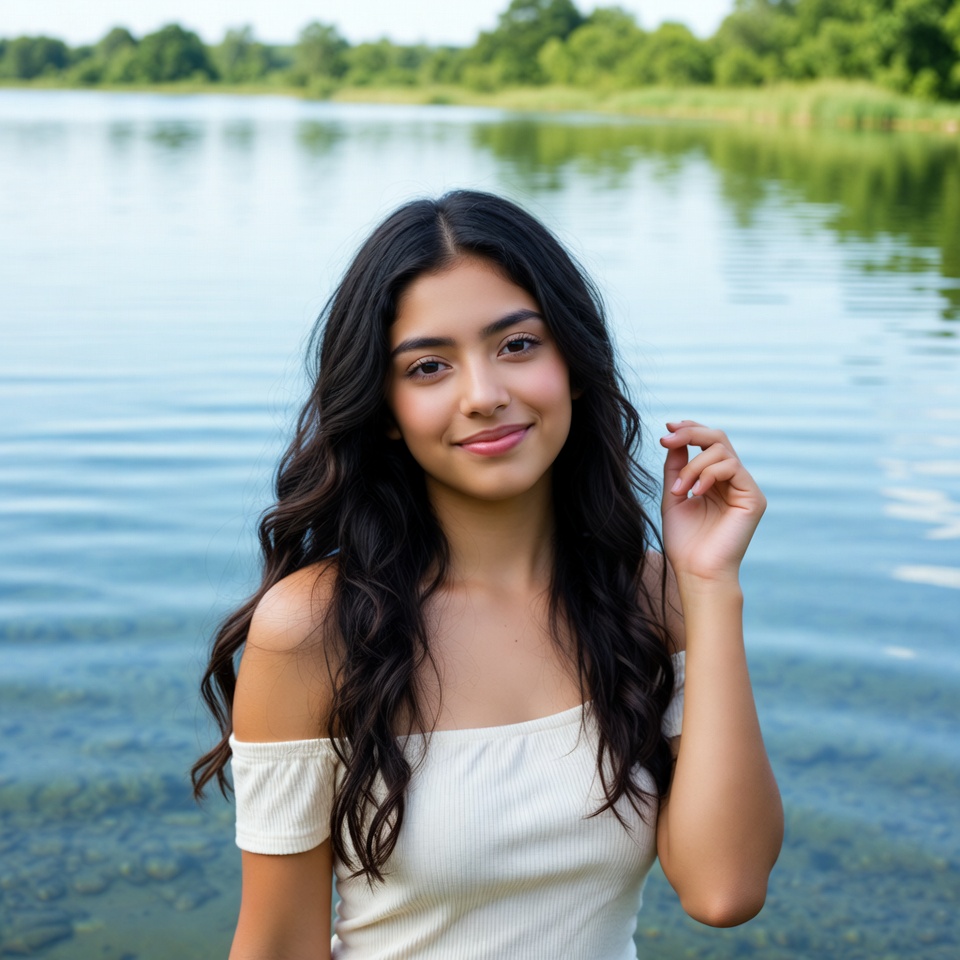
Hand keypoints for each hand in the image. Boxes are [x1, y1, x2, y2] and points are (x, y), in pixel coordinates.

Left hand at [659, 421, 765, 583]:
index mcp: (715, 480)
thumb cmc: (684, 541)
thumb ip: (676, 466)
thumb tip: (673, 436)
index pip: (708, 443)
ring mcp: (745, 488)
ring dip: (693, 465)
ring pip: (722, 451)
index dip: (690, 429)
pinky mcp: (754, 498)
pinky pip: (732, 467)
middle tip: (666, 439)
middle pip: (718, 439)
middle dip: (690, 433)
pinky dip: (709, 474)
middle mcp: (733, 481)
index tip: (666, 428)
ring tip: (680, 490)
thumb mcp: (674, 496)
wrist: (696, 571)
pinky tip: (696, 492)